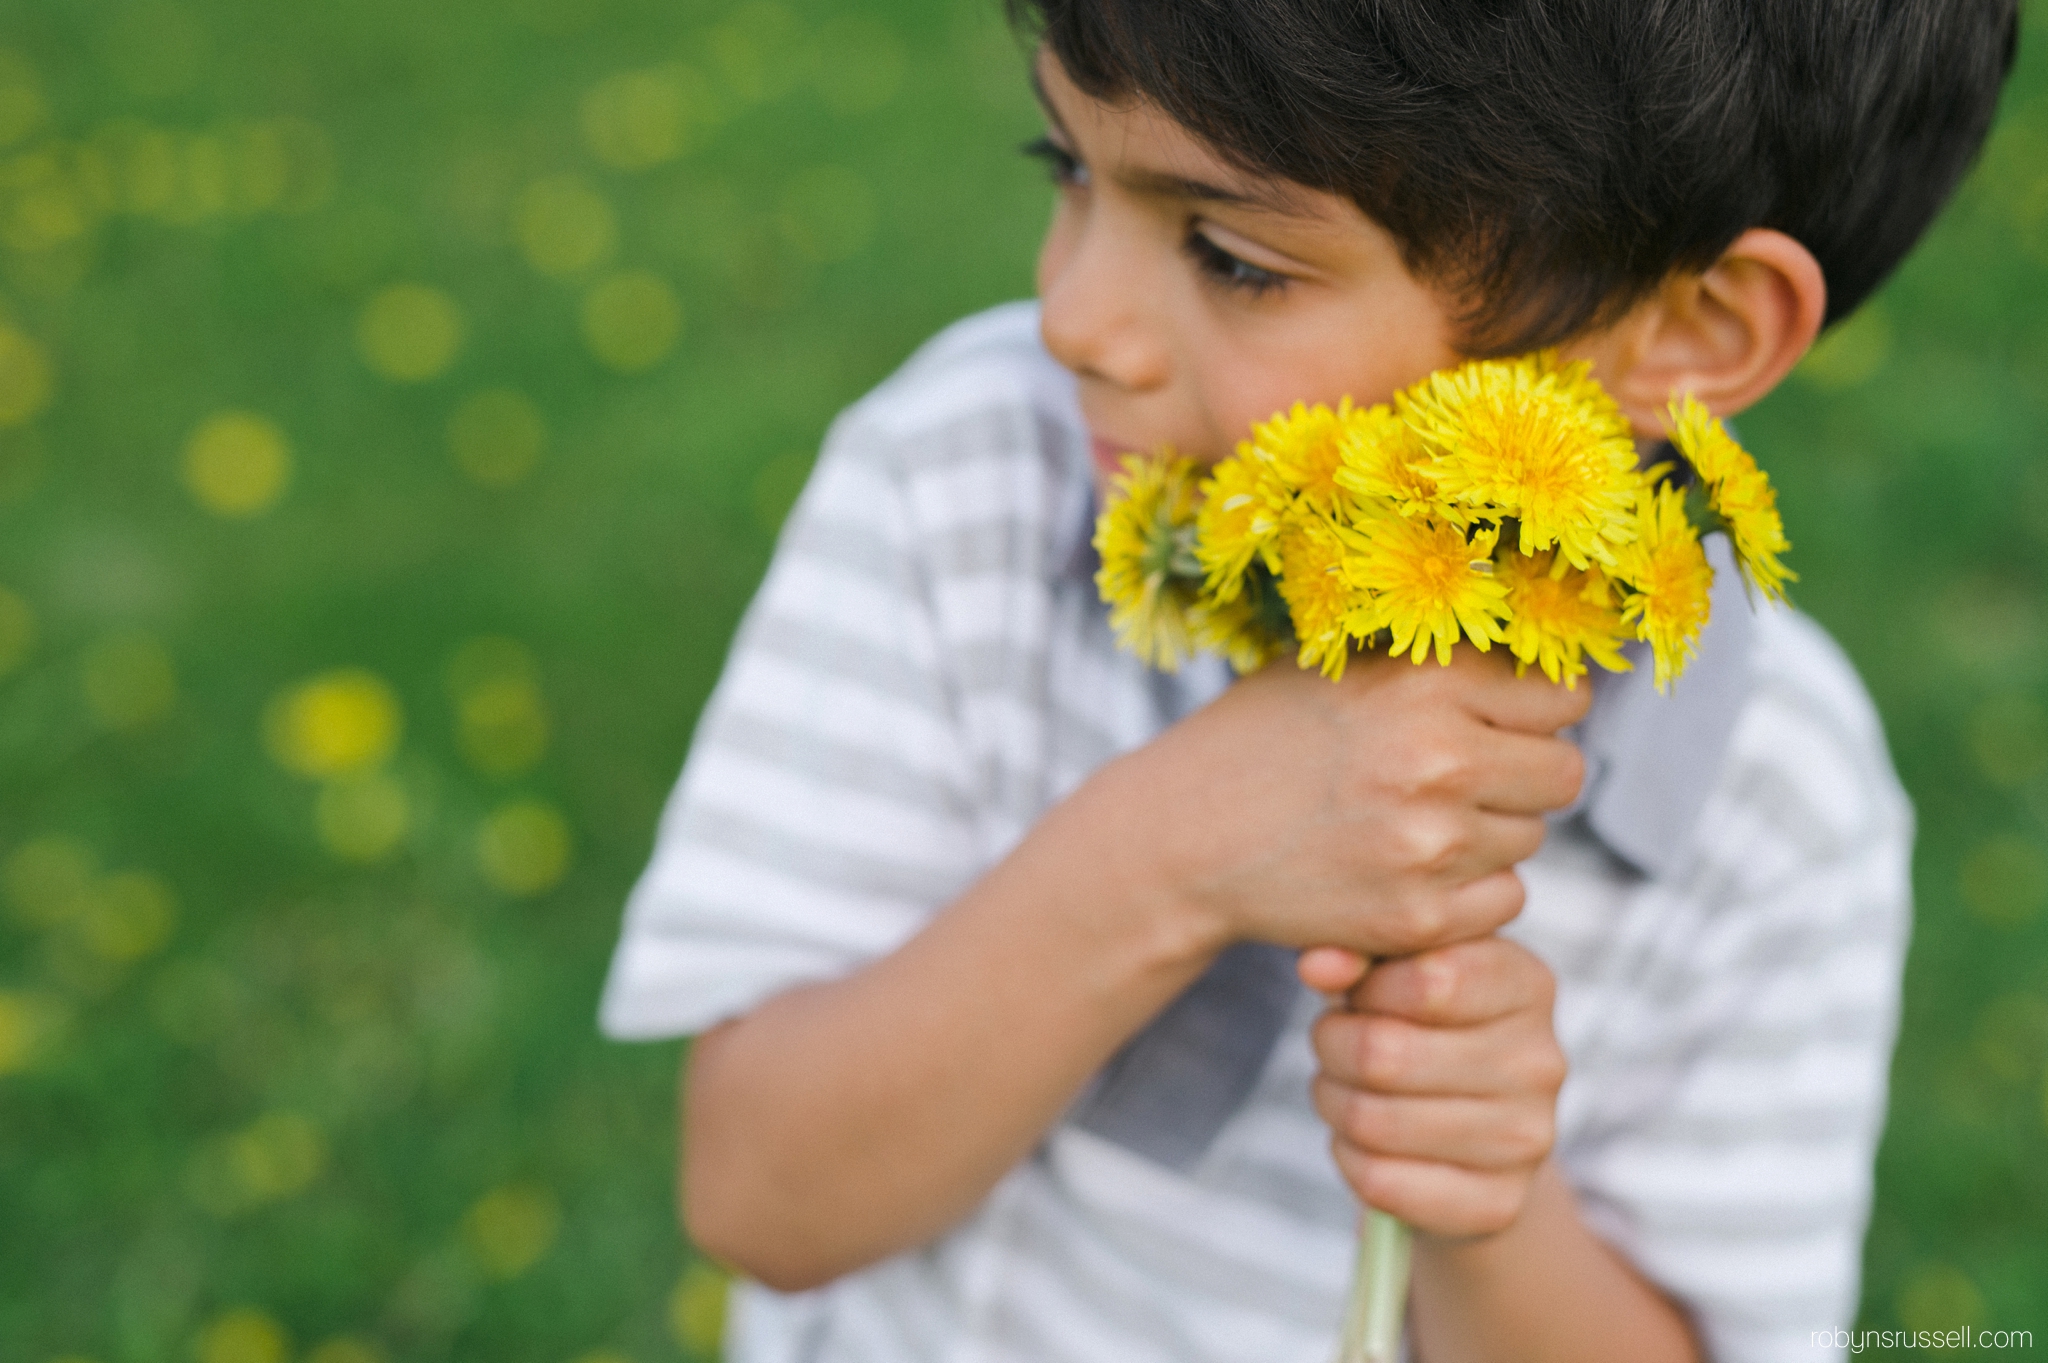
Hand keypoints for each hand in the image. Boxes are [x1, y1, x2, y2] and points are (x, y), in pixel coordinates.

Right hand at [1114, 645, 1588, 959]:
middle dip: (1524, 773)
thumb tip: (1546, 636)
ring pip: (1531, 837)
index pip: (1563, 694)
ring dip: (1490, 830)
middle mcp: (1439, 759)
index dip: (1536, 708)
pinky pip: (1504, 898)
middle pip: (1564, 772)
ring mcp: (1432, 845)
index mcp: (1426, 680)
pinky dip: (1469, 888)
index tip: (1503, 719)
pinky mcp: (1419, 916)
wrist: (1185, 836)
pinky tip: (1407, 866)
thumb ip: (1442, 656)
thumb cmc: (1266, 737)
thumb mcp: (1344, 664)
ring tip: (1413, 817)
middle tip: (1464, 774)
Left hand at [1305, 937, 1565, 1238]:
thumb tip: (1316, 964)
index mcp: (1526, 983)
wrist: (1465, 1137)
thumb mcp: (1392, 974)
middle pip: (1383, 1053)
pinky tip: (1363, 1142)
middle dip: (1331, 1045)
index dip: (1367, 986)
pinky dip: (1348, 1158)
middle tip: (1334, 1043)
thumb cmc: (1417, 1029)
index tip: (1362, 994)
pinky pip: (1379, 1181)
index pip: (1428, 976)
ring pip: (1372, 1120)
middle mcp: (1541, 1062)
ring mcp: (1528, 1139)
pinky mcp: (1498, 1204)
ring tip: (1345, 1089)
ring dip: (1334, 1102)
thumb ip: (1357, 953)